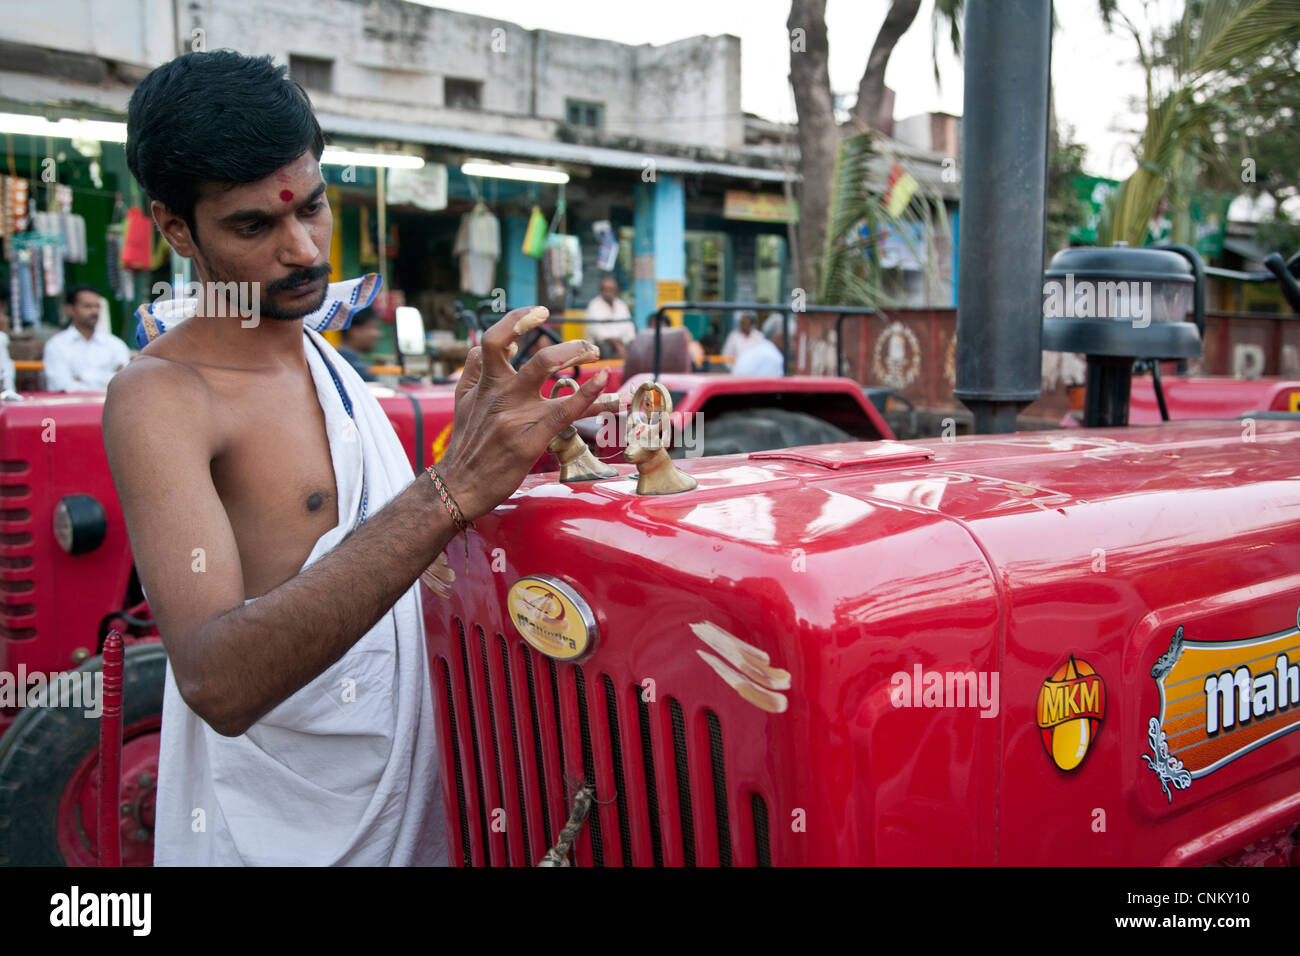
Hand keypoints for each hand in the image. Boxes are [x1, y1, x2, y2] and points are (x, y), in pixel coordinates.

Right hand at [436, 306, 625, 520]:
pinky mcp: (531, 438)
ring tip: (600, 359)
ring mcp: (516, 414)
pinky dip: (589, 394)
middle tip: (589, 347)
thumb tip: (479, 349)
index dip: (516, 320)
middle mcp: (499, 393)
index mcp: (483, 383)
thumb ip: (472, 373)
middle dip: (568, 346)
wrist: (459, 485)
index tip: (539, 314)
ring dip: (577, 357)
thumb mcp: (462, 402)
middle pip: (532, 353)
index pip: (493, 339)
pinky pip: (564, 409)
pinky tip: (604, 385)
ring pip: (547, 369)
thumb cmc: (466, 444)